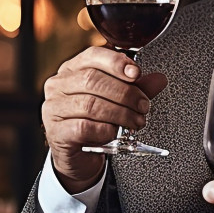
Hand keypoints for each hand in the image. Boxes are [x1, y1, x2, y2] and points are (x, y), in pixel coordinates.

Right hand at [42, 47, 167, 192]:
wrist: (78, 157)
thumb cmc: (95, 123)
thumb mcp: (117, 102)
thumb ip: (136, 89)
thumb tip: (159, 79)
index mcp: (72, 70)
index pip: (92, 56)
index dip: (116, 63)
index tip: (136, 74)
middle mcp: (59, 86)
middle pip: (92, 80)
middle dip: (125, 93)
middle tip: (143, 106)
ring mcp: (54, 108)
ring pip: (90, 104)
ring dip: (120, 113)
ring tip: (136, 121)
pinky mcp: (56, 132)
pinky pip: (84, 127)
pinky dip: (105, 129)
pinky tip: (115, 132)